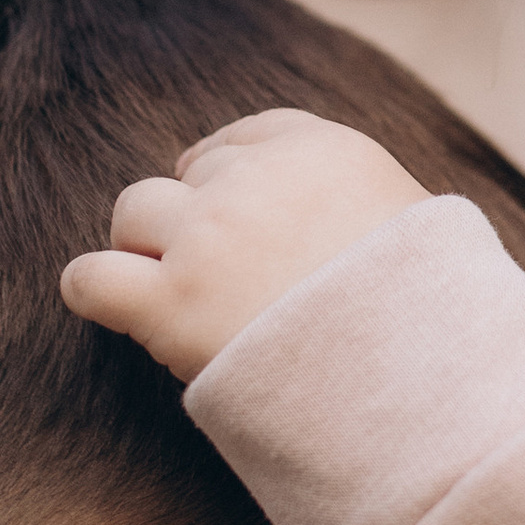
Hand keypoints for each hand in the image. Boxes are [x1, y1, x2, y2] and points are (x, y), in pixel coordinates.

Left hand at [60, 109, 427, 383]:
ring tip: (175, 295)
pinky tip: (109, 306)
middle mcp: (258, 180)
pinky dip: (94, 290)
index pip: (249, 137)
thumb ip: (363, 203)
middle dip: (198, 219)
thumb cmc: (434, 322)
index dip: (233, 178)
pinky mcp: (170, 301)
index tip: (239, 215)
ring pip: (134, 211)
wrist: (421, 388)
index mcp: (326, 151)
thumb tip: (338, 220)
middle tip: (222, 278)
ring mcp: (208, 236)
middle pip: (193, 174)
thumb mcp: (421, 229)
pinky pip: (91, 276)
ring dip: (147, 249)